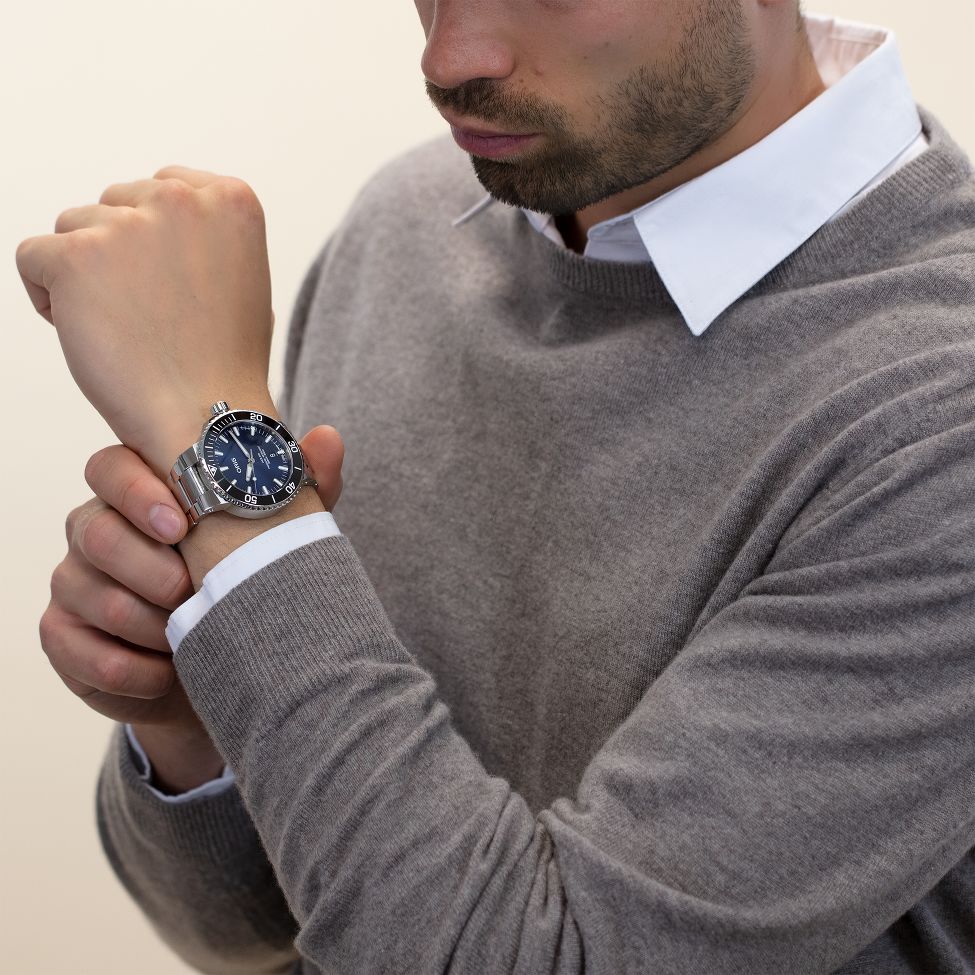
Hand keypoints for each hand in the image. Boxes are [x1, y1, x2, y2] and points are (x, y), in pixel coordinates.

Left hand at [15, 165, 276, 478]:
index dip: (159, 242)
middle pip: (116, 205)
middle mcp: (180, 200)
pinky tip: (92, 335)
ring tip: (126, 330)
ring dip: (86, 278)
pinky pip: (33, 258)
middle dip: (121, 256)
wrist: (208, 416)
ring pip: (74, 229)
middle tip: (151, 316)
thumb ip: (206, 237)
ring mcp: (128, 225)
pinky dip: (49, 298)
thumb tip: (159, 227)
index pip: (164, 188)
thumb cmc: (224, 361)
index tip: (174, 287)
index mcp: (230, 200)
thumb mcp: (243, 277)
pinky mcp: (76, 256)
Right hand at [40, 425, 344, 733]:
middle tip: (189, 591)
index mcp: (141, 494)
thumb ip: (300, 490)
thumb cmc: (247, 582)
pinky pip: (76, 648)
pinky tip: (166, 672)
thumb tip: (328, 437)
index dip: (138, 492)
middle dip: (145, 565)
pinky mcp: (65, 638)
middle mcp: (97, 529)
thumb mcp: (280, 537)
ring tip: (188, 636)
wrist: (227, 668)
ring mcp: (75, 583)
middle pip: (93, 530)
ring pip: (82, 590)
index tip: (181, 524)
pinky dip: (127, 668)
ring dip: (144, 621)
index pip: (111, 467)